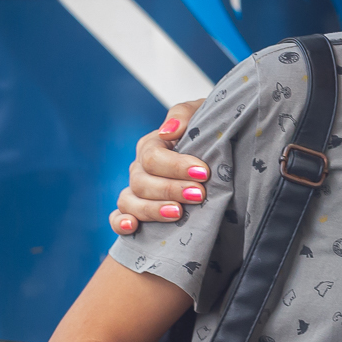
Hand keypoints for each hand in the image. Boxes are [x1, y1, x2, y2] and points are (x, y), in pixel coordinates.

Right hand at [109, 100, 205, 234]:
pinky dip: (121, 223)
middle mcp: (140, 168)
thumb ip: (184, 115)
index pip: (152, 156)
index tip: (202, 172)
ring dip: (152, 209)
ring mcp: (136, 191)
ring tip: (178, 213)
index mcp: (152, 145)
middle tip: (199, 194)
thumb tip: (168, 131)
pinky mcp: (136, 212)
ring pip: (129, 201)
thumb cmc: (209, 136)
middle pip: (141, 181)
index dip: (176, 166)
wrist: (223, 157)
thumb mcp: (203, 116)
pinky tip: (134, 227)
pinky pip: (117, 219)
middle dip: (170, 189)